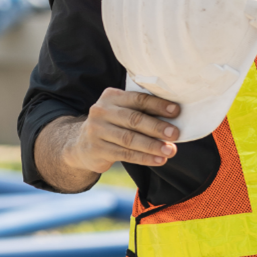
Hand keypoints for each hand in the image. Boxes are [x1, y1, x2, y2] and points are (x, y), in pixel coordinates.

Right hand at [68, 88, 182, 173]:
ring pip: (130, 139)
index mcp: (112, 96)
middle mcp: (101, 111)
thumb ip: (140, 110)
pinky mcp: (97, 150)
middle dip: (157, 127)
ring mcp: (97, 131)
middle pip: (134, 120)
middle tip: (175, 134)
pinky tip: (158, 160)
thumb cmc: (113, 124)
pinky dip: (144, 158)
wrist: (80, 145)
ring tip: (170, 151)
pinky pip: (125, 154)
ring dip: (153, 146)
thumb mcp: (121, 111)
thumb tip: (175, 115)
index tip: (176, 111)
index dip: (158, 105)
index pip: (138, 99)